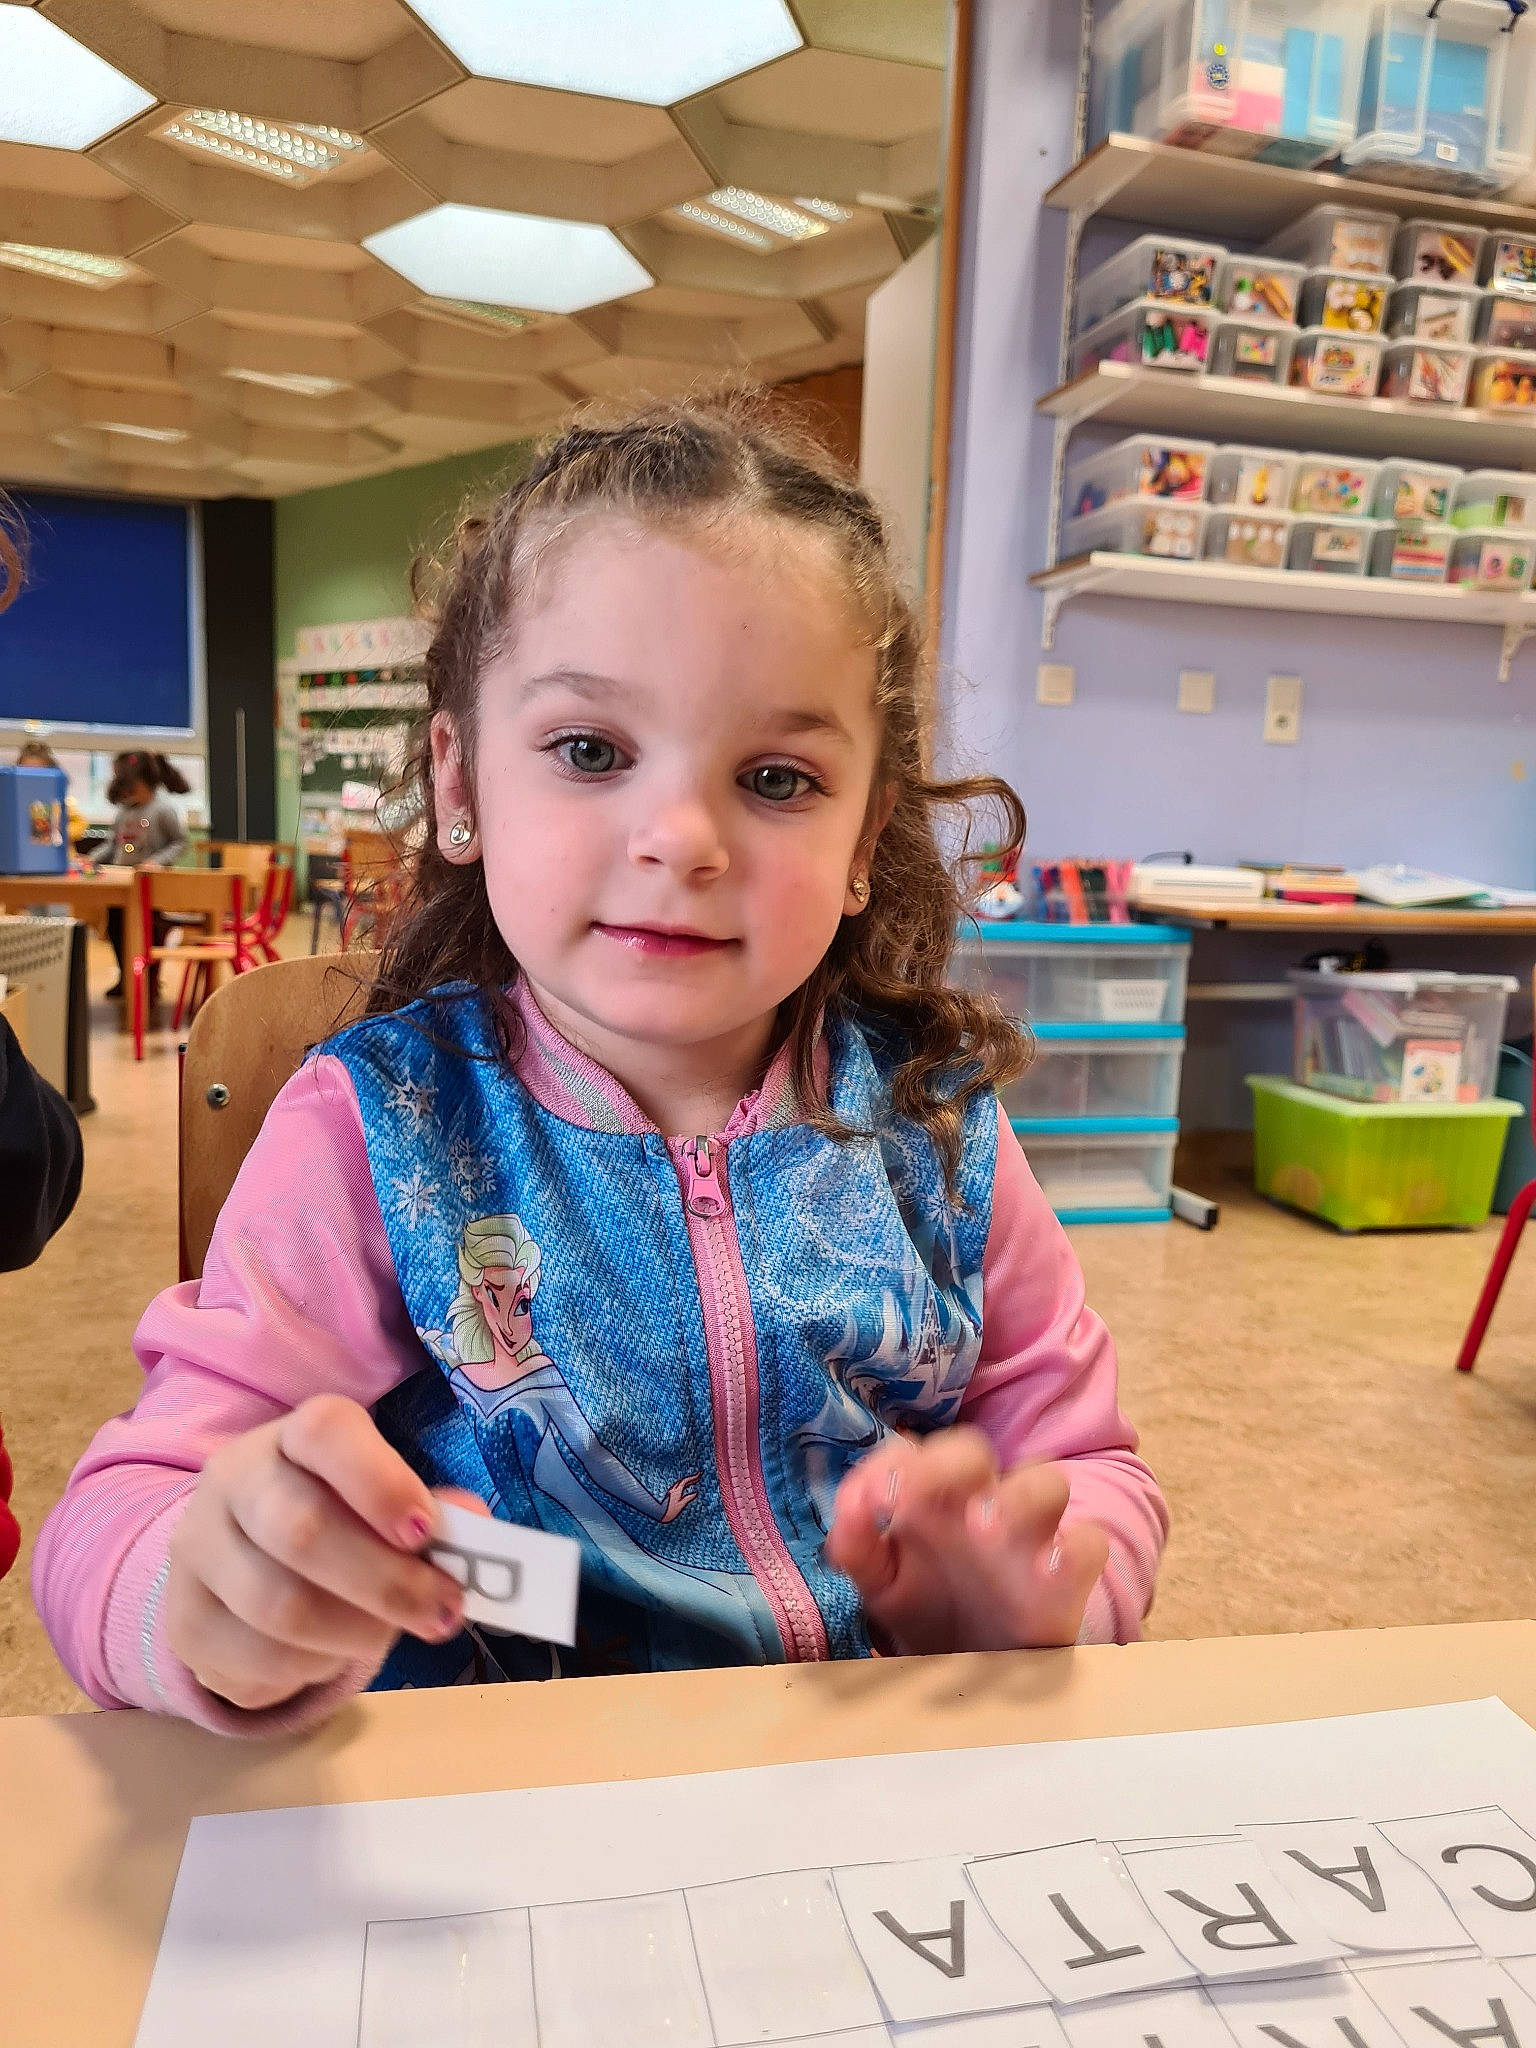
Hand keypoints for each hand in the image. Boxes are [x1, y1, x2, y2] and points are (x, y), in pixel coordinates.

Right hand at [165, 1395, 476, 1712]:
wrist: (235, 1567)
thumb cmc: (334, 1523)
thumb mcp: (380, 1503)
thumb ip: (428, 1512)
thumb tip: (475, 1529)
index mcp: (292, 1437)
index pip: (325, 1433)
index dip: (379, 1480)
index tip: (426, 1532)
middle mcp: (233, 1480)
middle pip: (303, 1530)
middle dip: (386, 1581)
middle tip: (443, 1612)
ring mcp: (198, 1550)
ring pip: (280, 1605)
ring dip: (355, 1632)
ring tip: (391, 1634)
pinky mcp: (185, 1621)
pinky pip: (257, 1659)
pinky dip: (312, 1667)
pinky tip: (332, 1653)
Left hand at [661, 1473, 699, 1523]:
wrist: (659, 1514)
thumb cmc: (670, 1511)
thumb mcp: (681, 1505)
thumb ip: (688, 1498)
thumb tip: (696, 1493)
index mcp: (677, 1490)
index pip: (685, 1481)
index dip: (693, 1477)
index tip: (699, 1474)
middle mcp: (674, 1489)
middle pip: (684, 1480)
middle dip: (692, 1477)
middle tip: (699, 1475)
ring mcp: (672, 1491)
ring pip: (681, 1483)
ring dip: (689, 1481)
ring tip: (696, 1480)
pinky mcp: (671, 1494)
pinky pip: (680, 1486)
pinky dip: (685, 1485)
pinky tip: (688, 1486)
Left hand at [825, 1427, 1108, 1655]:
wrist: (976, 1668)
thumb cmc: (925, 1608)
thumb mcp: (880, 1582)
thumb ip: (856, 1545)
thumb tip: (848, 1509)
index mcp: (929, 1498)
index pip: (911, 1452)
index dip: (894, 1464)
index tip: (876, 1500)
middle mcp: (979, 1502)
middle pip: (973, 1449)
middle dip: (950, 1463)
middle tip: (922, 1503)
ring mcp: (1029, 1534)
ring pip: (1044, 1478)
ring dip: (1019, 1496)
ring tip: (985, 1531)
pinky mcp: (1068, 1575)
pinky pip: (1087, 1543)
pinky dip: (1073, 1548)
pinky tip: (1045, 1570)